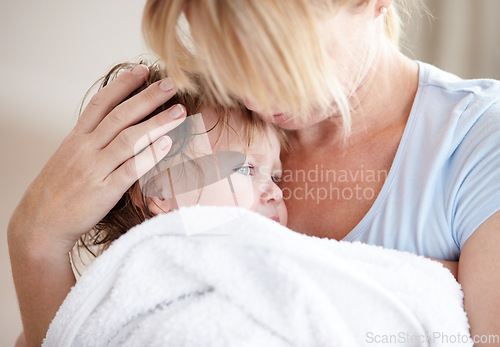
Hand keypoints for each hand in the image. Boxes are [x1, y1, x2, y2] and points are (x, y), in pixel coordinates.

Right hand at [8, 65, 186, 346]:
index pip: (102, 103)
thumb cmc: (58, 190)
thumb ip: (91, 139)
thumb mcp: (69, 157)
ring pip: (129, 139)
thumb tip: (116, 124)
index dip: (123, 84)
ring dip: (156, 123)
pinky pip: (130, 170)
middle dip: (147, 98)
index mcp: (76, 138)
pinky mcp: (104, 192)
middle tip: (171, 85)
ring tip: (179, 112)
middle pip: (120, 116)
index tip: (143, 70)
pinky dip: (149, 156)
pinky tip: (166, 144)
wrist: (40, 224)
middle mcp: (85, 149)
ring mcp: (94, 170)